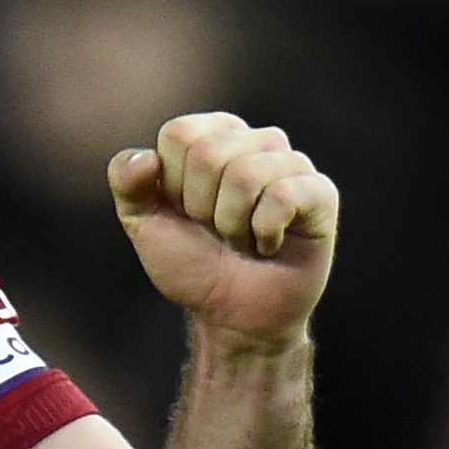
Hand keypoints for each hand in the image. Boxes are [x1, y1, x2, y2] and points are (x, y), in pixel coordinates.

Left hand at [109, 112, 336, 350]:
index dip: (172, 185)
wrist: (232, 314)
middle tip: (217, 231)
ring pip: (245, 175)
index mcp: (212, 135)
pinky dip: (264, 233)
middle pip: (209, 154)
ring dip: (232, 224)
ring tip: (242, 238)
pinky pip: (283, 195)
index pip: (179, 134)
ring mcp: (292, 163)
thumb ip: (127, 182)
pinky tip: (270, 244)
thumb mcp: (144, 223)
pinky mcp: (320, 193)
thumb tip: (146, 158)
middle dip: (201, 209)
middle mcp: (254, 140)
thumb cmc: (192, 262)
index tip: (185, 212)